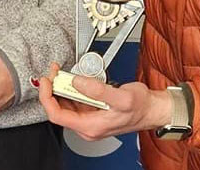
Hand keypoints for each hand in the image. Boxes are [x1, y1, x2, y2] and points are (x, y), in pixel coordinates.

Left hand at [34, 62, 171, 139]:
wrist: (153, 109)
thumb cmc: (142, 107)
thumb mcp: (122, 96)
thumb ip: (97, 89)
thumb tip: (77, 81)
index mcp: (91, 126)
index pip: (57, 115)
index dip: (47, 97)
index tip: (46, 80)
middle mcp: (87, 126)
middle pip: (58, 109)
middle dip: (53, 88)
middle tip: (54, 71)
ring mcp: (89, 119)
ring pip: (65, 104)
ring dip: (61, 87)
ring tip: (61, 72)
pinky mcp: (92, 112)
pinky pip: (75, 101)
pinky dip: (71, 88)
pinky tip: (73, 78)